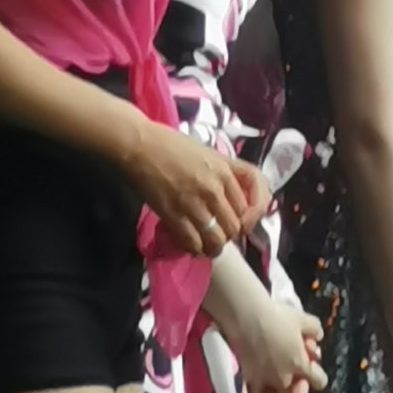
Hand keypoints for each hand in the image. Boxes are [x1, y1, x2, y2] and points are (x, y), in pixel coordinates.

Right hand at [122, 124, 267, 257]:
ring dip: (213, 247)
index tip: (240, 224)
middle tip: (218, 232)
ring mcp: (193, 202)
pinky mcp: (173, 214)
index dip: (248, 220)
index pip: (252, 205)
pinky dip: (194, 249)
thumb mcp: (207, 153)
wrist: (140, 143)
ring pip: (216, 240)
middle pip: (234, 227)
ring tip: (206, 244)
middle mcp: (213, 187)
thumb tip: (233, 204)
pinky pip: (192, 243)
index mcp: (224, 168)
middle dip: (228, 234)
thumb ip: (224, 176)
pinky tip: (191, 244)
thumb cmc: (172, 144)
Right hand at [222, 294, 326, 392]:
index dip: (318, 375)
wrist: (247, 316)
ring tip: (281, 390)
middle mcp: (285, 379)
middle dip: (301, 389)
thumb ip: (315, 329)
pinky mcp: (251, 380)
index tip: (312, 365)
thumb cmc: (276, 316)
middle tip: (296, 376)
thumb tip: (318, 337)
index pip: (319, 381)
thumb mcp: (302, 318)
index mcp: (300, 364)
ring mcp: (267, 382)